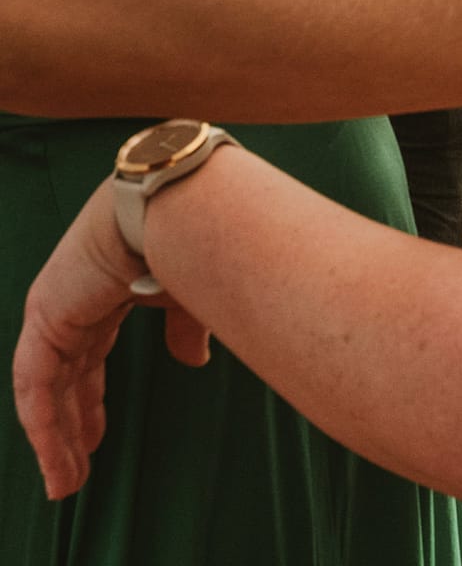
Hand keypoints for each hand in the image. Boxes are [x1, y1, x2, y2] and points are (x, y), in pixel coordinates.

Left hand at [13, 181, 211, 501]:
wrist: (179, 209)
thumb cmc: (195, 240)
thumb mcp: (194, 297)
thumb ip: (186, 331)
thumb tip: (194, 362)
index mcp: (105, 291)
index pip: (88, 358)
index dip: (90, 403)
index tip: (96, 440)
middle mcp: (73, 302)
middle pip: (65, 380)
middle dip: (72, 428)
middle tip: (76, 470)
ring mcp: (53, 310)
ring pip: (46, 391)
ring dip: (55, 439)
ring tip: (65, 483)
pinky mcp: (46, 318)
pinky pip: (37, 385)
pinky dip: (45, 425)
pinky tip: (56, 459)